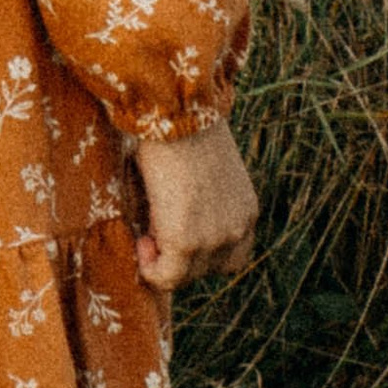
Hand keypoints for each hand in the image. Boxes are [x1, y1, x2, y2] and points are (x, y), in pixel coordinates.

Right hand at [131, 112, 256, 289]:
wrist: (176, 109)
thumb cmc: (182, 126)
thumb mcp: (204, 169)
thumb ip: (201, 201)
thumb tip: (171, 218)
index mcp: (247, 209)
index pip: (233, 254)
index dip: (203, 251)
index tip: (177, 230)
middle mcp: (239, 229)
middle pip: (209, 269)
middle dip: (180, 255)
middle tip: (155, 226)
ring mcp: (215, 239)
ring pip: (185, 274)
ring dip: (163, 258)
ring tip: (147, 227)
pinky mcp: (186, 242)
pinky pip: (166, 277)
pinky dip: (150, 268)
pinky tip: (140, 243)